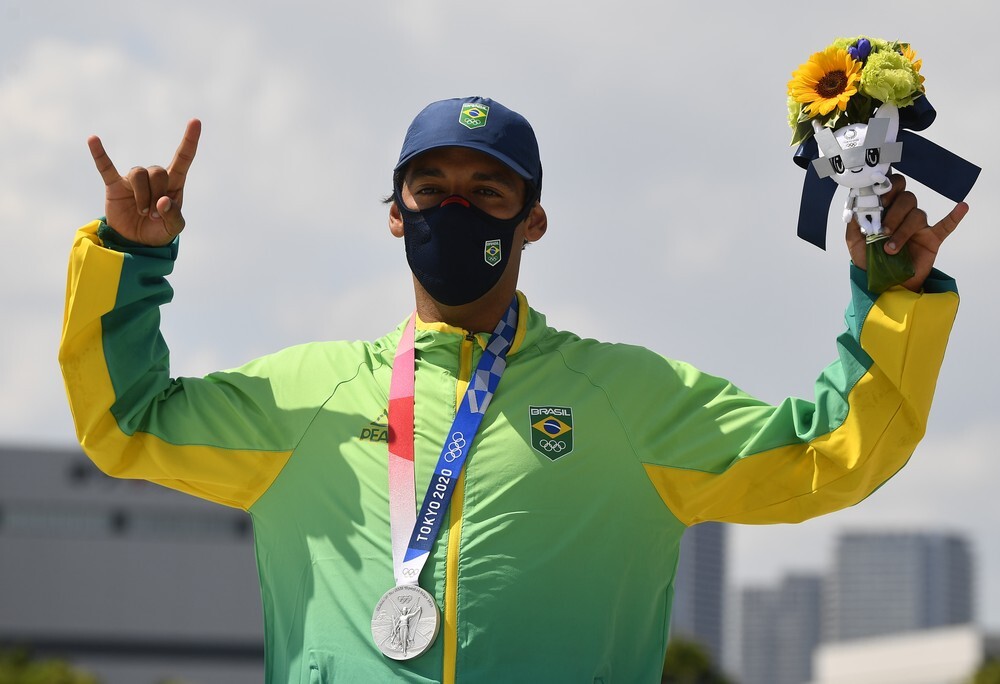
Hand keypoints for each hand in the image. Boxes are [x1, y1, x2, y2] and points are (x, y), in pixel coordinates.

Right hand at [87, 119, 201, 245]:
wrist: (136, 242)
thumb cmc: (159, 230)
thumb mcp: (174, 229)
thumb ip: (173, 216)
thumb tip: (163, 202)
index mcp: (173, 184)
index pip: (183, 158)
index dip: (189, 141)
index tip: (195, 121)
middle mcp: (154, 177)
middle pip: (158, 172)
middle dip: (157, 194)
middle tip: (154, 214)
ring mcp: (133, 180)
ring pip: (139, 175)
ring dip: (142, 196)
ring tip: (142, 212)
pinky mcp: (115, 185)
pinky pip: (105, 167)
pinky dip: (99, 154)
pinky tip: (93, 139)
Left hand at [846, 173, 967, 291]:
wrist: (882, 284)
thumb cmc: (869, 260)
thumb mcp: (855, 242)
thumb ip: (854, 224)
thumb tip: (855, 206)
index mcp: (886, 209)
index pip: (893, 188)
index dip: (889, 189)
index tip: (880, 199)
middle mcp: (903, 214)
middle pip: (907, 199)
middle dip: (894, 213)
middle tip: (883, 230)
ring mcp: (919, 226)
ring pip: (917, 215)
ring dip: (903, 231)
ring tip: (890, 249)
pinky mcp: (931, 239)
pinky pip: (946, 225)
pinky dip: (954, 216)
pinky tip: (962, 207)